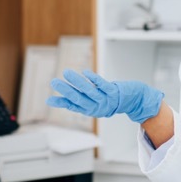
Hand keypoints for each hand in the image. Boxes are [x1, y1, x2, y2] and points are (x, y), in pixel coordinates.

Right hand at [47, 69, 163, 123]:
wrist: (132, 100)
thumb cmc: (109, 100)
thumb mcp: (91, 103)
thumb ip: (75, 102)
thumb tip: (54, 100)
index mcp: (89, 110)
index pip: (72, 106)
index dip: (61, 103)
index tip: (48, 100)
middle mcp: (96, 106)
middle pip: (78, 98)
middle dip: (66, 90)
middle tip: (53, 82)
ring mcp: (105, 99)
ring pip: (88, 90)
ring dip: (77, 81)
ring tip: (66, 72)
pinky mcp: (113, 91)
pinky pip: (102, 85)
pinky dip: (93, 79)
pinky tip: (85, 72)